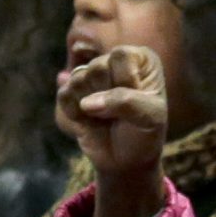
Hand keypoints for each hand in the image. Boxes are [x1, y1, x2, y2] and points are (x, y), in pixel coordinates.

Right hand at [59, 45, 168, 216]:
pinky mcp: (71, 93)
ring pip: (77, 78)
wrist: (126, 161)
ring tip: (105, 116)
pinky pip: (64, 95)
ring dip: (91, 105)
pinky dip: (76, 114)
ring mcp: (89, 77)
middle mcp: (113, 62)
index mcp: (139, 60)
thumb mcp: (151, 117)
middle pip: (96, 66)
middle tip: (119, 112)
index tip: (137, 99)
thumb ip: (126, 102)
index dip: (125, 81)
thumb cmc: (145, 134)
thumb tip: (86, 103)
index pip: (120, 56)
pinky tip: (89, 120)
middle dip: (107, 94)